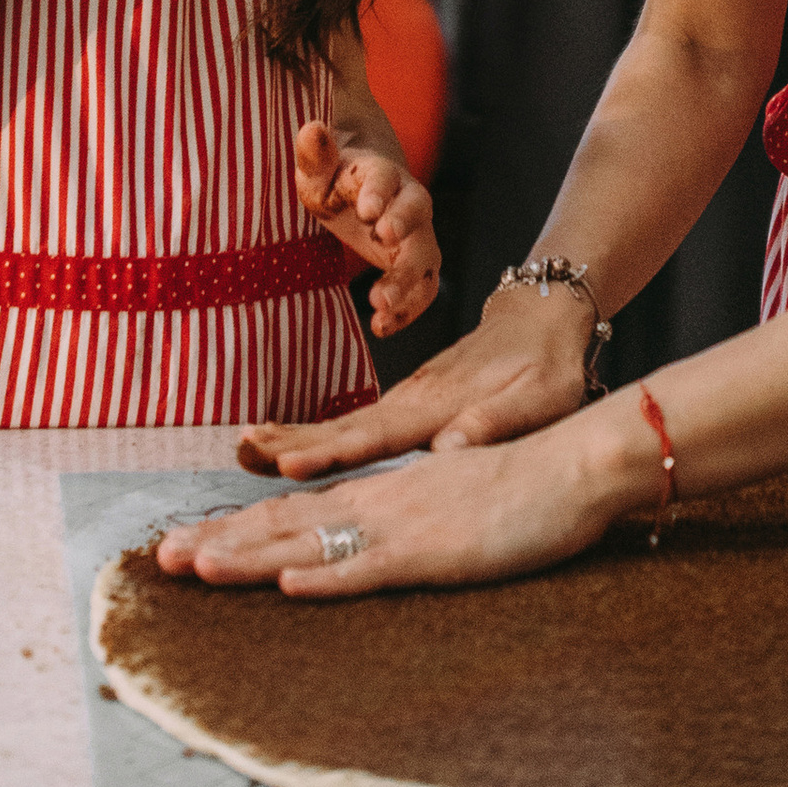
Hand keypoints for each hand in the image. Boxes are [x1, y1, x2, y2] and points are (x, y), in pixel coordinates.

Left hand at [158, 413, 648, 596]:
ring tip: (197, 569)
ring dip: (251, 557)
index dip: (237, 530)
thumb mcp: (449, 505)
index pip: (293, 513)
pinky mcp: (436, 550)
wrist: (573, 464)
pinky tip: (288, 585)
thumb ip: (405, 520)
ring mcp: (404, 525)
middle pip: (284, 524)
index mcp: (380, 495)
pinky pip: (373, 566)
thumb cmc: (520, 488)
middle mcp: (379, 503)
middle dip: (220, 543)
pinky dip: (328, 576)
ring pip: (312, 543)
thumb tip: (364, 542)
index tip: (186, 546)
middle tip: (160, 562)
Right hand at [237, 280, 594, 478]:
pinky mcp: (406, 407)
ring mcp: (404, 401)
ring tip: (244, 450)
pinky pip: (351, 427)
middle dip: (289, 444)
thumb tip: (451, 446)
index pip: (375, 435)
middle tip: (240, 454)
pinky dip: (313, 437)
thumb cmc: (546, 366)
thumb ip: (494, 421)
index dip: (331, 453)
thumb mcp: (538, 397)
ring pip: (339, 425)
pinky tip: (286, 451)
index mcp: (438, 405)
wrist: (541, 320)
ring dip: (290, 439)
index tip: (288, 466)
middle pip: (341, 428)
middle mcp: (411, 401)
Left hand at [293, 119, 439, 338]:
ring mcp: (416, 234)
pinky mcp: (415, 264)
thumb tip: (312, 128)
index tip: (367, 210)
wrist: (360, 191)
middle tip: (383, 242)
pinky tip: (381, 327)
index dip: (379, 192)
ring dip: (407, 280)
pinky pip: (424, 287)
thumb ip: (314, 153)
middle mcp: (406, 201)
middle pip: (417, 211)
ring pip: (425, 255)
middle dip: (404, 228)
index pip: (384, 176)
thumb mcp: (315, 167)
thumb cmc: (332, 177)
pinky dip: (409, 309)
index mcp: (379, 172)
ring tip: (380, 304)